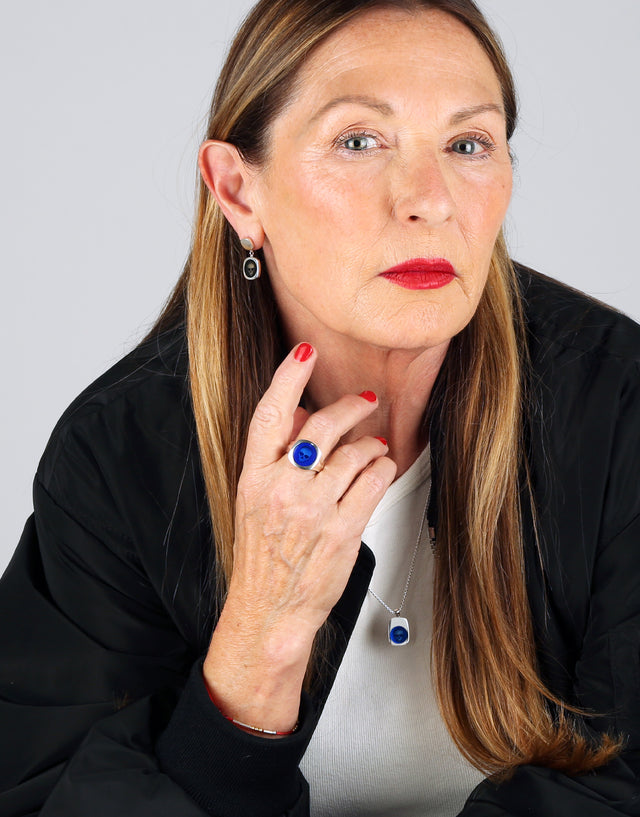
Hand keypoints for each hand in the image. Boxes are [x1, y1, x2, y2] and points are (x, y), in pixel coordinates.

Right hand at [203, 342, 395, 731]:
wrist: (269, 610)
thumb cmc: (263, 556)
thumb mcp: (256, 500)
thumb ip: (278, 456)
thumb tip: (307, 417)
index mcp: (254, 476)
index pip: (270, 414)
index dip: (288, 377)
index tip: (304, 352)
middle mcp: (281, 488)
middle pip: (323, 426)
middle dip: (352, 405)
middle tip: (367, 400)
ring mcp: (313, 510)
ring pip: (355, 452)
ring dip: (371, 444)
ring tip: (373, 448)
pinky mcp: (342, 530)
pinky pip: (373, 481)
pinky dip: (382, 469)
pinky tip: (378, 470)